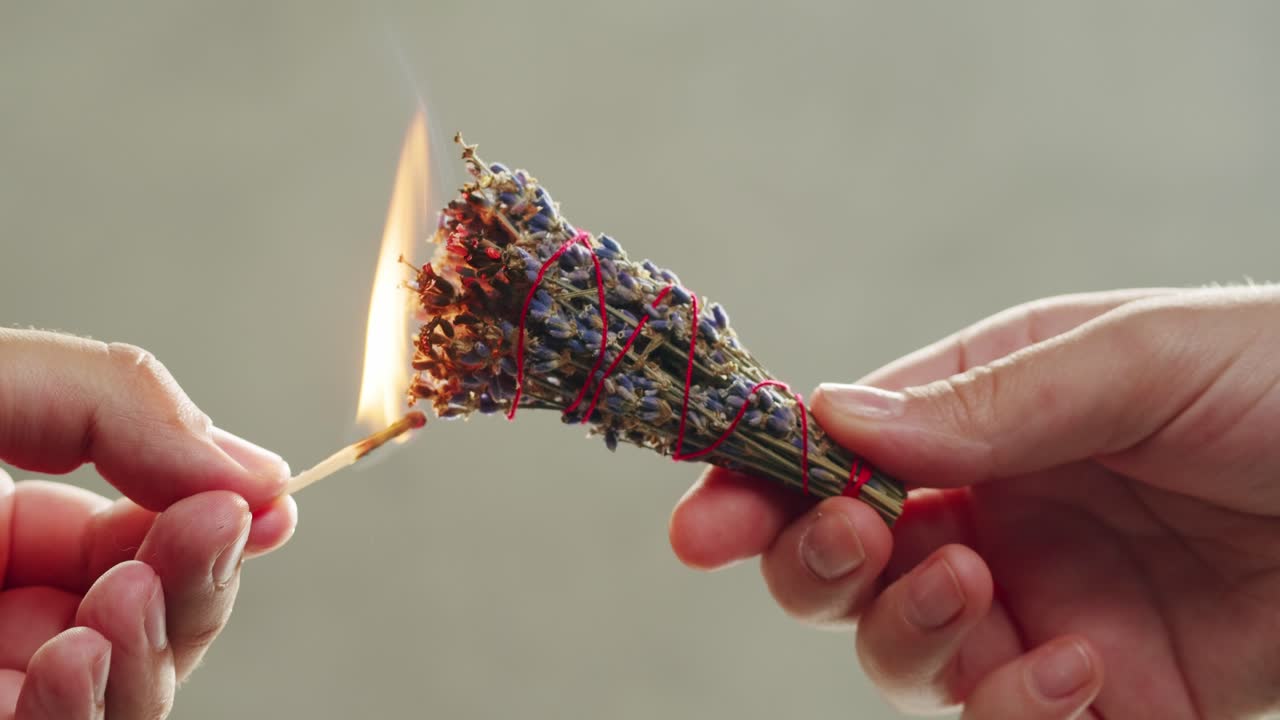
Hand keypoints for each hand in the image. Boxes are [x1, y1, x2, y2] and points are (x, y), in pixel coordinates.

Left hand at [0, 329, 296, 718]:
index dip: (222, 522)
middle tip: (211, 531)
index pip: (151, 536)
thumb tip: (260, 472)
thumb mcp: (2, 385)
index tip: (274, 505)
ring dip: (155, 647)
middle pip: (164, 616)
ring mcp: (2, 677)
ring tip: (125, 594)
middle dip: (201, 579)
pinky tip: (77, 658)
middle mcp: (11, 608)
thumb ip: (122, 404)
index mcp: (7, 527)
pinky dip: (91, 710)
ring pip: (136, 689)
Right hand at [670, 285, 1279, 718]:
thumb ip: (991, 399)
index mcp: (985, 421)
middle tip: (841, 543)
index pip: (840, 455)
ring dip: (910, 634)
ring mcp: (1047, 610)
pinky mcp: (1110, 696)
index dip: (761, 486)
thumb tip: (837, 423)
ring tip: (972, 589)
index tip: (705, 521)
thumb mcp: (1139, 360)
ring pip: (908, 655)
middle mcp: (998, 518)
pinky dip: (1016, 711)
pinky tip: (1077, 667)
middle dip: (813, 566)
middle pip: (847, 568)